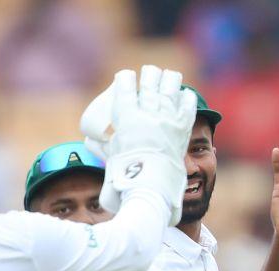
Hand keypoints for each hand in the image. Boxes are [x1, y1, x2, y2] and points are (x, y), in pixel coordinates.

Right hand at [81, 65, 195, 223]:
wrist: (150, 188)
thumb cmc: (124, 175)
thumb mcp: (107, 156)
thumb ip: (99, 144)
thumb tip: (90, 138)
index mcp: (126, 115)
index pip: (125, 81)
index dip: (125, 77)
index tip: (126, 79)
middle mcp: (148, 111)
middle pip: (150, 77)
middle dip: (148, 74)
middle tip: (148, 77)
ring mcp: (168, 117)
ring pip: (170, 83)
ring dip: (167, 79)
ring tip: (167, 79)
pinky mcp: (183, 127)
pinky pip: (188, 102)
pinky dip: (185, 97)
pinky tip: (182, 96)